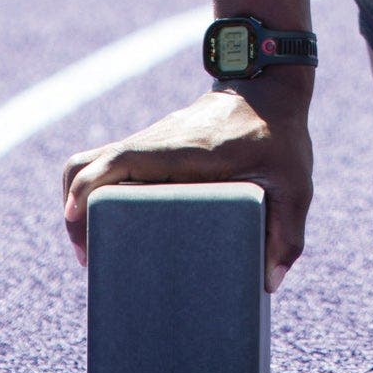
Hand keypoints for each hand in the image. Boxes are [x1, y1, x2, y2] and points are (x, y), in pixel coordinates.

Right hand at [60, 75, 313, 293]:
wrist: (270, 88)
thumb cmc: (280, 135)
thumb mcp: (295, 183)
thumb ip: (288, 233)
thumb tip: (268, 285)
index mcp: (182, 150)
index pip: (118, 159)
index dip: (88, 187)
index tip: (78, 218)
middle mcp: (157, 143)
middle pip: (88, 165)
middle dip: (76, 211)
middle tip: (91, 256)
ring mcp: (151, 142)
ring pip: (92, 162)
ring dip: (82, 200)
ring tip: (96, 245)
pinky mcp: (153, 146)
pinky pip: (110, 165)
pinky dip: (98, 191)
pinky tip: (115, 225)